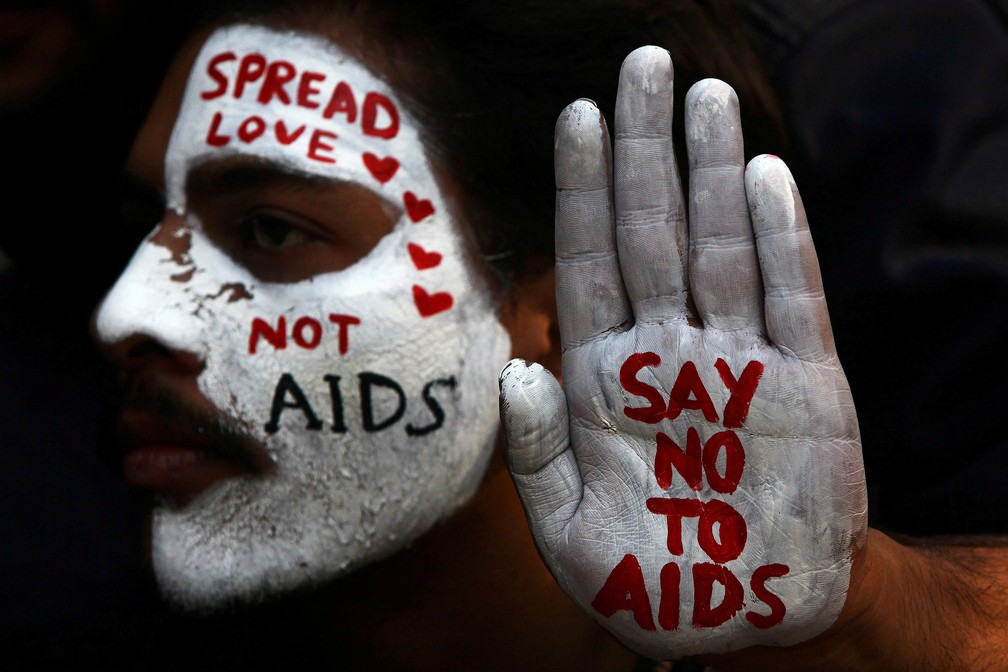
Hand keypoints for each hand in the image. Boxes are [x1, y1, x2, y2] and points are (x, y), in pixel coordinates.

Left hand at [499, 46, 866, 659]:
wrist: (743, 617)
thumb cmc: (647, 577)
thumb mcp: (568, 531)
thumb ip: (535, 454)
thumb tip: (520, 370)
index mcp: (603, 379)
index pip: (589, 264)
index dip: (581, 191)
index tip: (576, 116)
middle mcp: (666, 353)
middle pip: (651, 232)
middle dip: (644, 152)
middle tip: (644, 65)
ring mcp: (737, 362)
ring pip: (719, 247)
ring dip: (712, 173)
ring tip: (703, 99)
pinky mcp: (804, 386)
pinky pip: (790, 299)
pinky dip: (779, 240)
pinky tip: (763, 179)